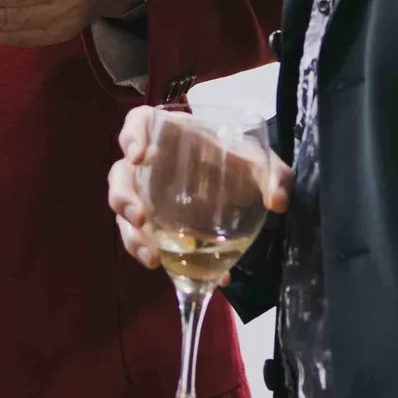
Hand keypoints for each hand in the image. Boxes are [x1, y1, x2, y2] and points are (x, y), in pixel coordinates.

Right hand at [108, 104, 293, 270]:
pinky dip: (160, 259)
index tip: (140, 156)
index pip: (138, 122)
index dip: (132, 135)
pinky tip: (184, 275)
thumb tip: (277, 201)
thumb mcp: (260, 163)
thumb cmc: (239, 162)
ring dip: (131, 237)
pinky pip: (144, 241)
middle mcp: (150, 165)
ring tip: (153, 259)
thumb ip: (274, 175)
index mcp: (170, 135)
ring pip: (123, 214)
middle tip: (142, 219)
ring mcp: (147, 196)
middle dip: (124, 198)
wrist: (240, 188)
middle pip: (120, 175)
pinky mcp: (154, 225)